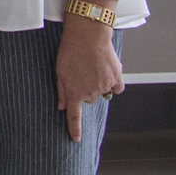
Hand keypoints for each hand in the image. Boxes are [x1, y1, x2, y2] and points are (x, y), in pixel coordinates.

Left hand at [54, 17, 122, 141]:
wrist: (87, 35)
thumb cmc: (70, 51)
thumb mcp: (59, 71)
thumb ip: (62, 91)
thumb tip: (62, 107)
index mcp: (74, 93)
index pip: (74, 116)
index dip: (75, 129)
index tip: (76, 140)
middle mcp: (90, 93)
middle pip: (89, 99)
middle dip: (85, 89)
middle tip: (81, 72)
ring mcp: (105, 86)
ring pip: (102, 92)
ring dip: (98, 83)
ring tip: (92, 66)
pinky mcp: (116, 77)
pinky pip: (117, 87)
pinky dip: (113, 82)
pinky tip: (107, 70)